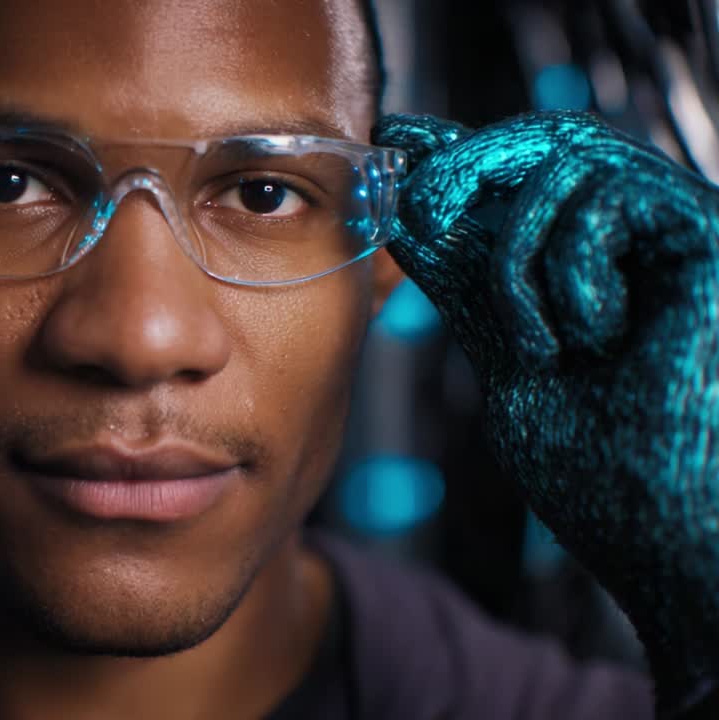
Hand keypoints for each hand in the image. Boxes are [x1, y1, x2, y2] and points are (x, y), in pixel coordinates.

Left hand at [373, 112, 718, 713]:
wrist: (656, 528)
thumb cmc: (595, 470)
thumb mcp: (503, 353)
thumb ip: (466, 279)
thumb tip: (410, 205)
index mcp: (574, 268)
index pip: (510, 181)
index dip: (451, 151)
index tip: (395, 140)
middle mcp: (622, 242)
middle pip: (536, 141)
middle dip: (463, 167)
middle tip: (424, 209)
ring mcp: (665, 234)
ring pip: (561, 158)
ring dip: (516, 255)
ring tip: (538, 343)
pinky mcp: (702, 233)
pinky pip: (604, 195)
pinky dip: (568, 269)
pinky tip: (596, 336)